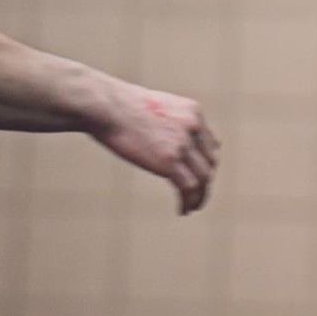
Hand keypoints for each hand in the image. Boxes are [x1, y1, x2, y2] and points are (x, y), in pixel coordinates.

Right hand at [90, 83, 219, 214]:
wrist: (106, 106)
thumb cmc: (118, 105)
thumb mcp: (153, 107)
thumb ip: (165, 122)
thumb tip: (159, 136)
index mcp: (192, 112)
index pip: (210, 143)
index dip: (207, 162)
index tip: (201, 175)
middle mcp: (193, 127)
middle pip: (209, 161)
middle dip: (205, 180)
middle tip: (197, 195)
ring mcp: (183, 144)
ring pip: (203, 178)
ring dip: (200, 196)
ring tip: (193, 207)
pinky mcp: (169, 161)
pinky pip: (189, 187)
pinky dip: (189, 201)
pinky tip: (183, 210)